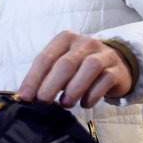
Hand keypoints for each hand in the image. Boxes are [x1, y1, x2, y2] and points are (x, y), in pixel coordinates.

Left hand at [17, 31, 133, 108]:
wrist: (117, 65)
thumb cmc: (80, 68)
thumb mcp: (61, 66)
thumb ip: (45, 77)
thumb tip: (26, 96)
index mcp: (65, 39)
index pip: (45, 58)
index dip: (33, 78)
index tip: (25, 97)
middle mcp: (84, 43)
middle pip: (65, 63)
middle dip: (51, 86)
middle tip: (44, 102)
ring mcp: (103, 54)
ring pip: (89, 67)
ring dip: (74, 88)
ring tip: (65, 103)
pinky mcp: (117, 69)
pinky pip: (105, 79)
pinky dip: (93, 94)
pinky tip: (85, 103)